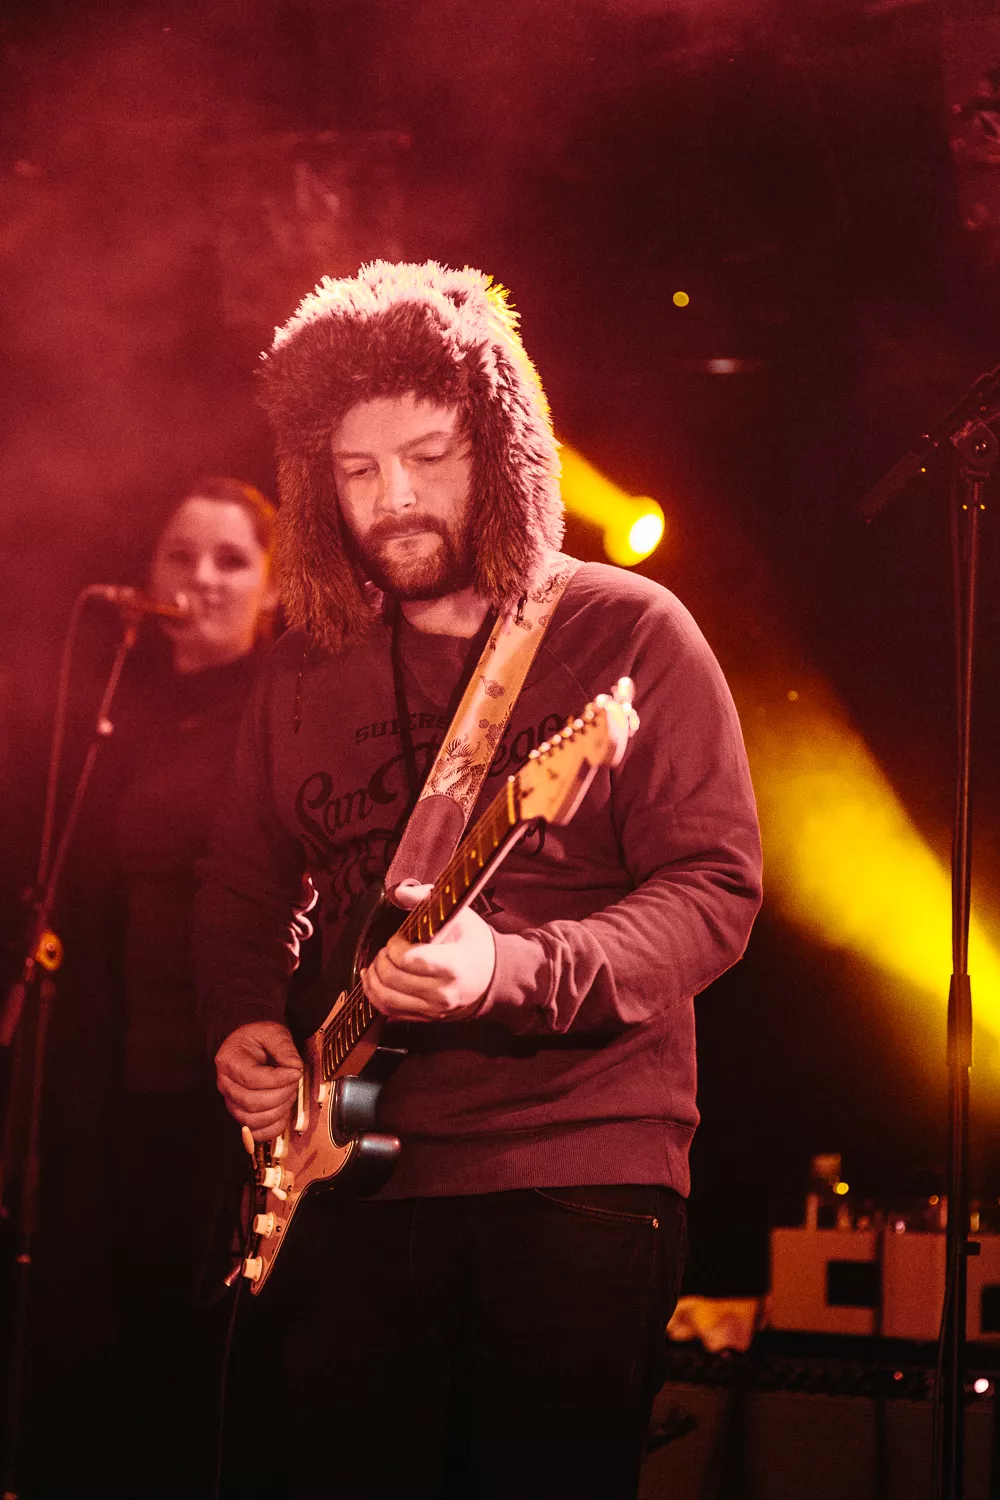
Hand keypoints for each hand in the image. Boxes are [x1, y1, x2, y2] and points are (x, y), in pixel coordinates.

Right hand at [214, 1020, 302, 1140]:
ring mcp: (231, 1101)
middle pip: (251, 1102)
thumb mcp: (272, 1032)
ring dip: (278, 1111)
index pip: (252, 1079)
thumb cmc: (258, 1038)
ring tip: (290, 1093)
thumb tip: (295, 1067)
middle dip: (281, 1094)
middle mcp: (225, 1084)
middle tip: (295, 1082)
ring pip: (252, 1119)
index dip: (278, 1079)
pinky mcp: (241, 1113)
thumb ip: (283, 1046)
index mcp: (229, 1061)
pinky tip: (284, 1114)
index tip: (296, 1072)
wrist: (249, 1045)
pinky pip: (254, 1132)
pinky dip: (271, 1128)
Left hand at [362, 880, 495, 1022]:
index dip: (394, 946)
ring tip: (376, 964)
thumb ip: (426, 899)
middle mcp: (442, 993)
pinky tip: (372, 981)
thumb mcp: (460, 916)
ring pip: (386, 999)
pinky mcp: (427, 1018)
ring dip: (372, 980)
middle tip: (386, 949)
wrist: (495, 978)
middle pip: (392, 979)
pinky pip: (390, 1012)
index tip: (399, 937)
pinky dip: (375, 996)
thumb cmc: (476, 944)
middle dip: (381, 960)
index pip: (407, 959)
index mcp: (452, 966)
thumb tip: (399, 892)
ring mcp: (434, 1010)